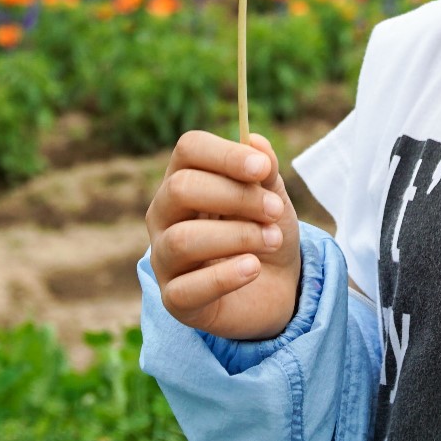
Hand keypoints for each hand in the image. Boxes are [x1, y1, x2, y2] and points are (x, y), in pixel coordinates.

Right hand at [145, 129, 301, 339]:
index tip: (262, 169)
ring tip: (272, 240)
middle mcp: (164, 215)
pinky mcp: (175, 299)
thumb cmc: (264, 230)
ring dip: (237, 236)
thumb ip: (264, 172)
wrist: (276, 287)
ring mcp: (164, 258)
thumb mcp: (272, 197)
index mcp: (184, 178)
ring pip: (183, 239)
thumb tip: (254, 141)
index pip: (188, 150)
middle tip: (275, 210)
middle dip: (236, 196)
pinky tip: (253, 268)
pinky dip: (226, 276)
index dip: (225, 154)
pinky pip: (187, 289)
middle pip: (181, 188)